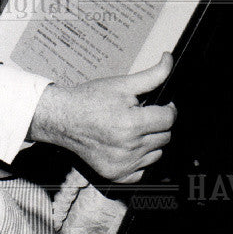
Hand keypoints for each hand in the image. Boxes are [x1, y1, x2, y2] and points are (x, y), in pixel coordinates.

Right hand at [29, 53, 175, 181]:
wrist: (63, 118)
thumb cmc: (90, 100)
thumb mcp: (121, 84)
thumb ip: (152, 75)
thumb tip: (169, 59)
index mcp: (132, 124)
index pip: (169, 119)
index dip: (167, 109)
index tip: (159, 106)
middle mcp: (129, 147)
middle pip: (165, 137)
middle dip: (157, 125)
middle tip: (139, 116)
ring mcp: (123, 164)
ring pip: (156, 154)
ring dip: (150, 142)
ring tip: (131, 130)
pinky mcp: (116, 174)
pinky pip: (143, 171)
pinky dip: (139, 160)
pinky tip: (127, 146)